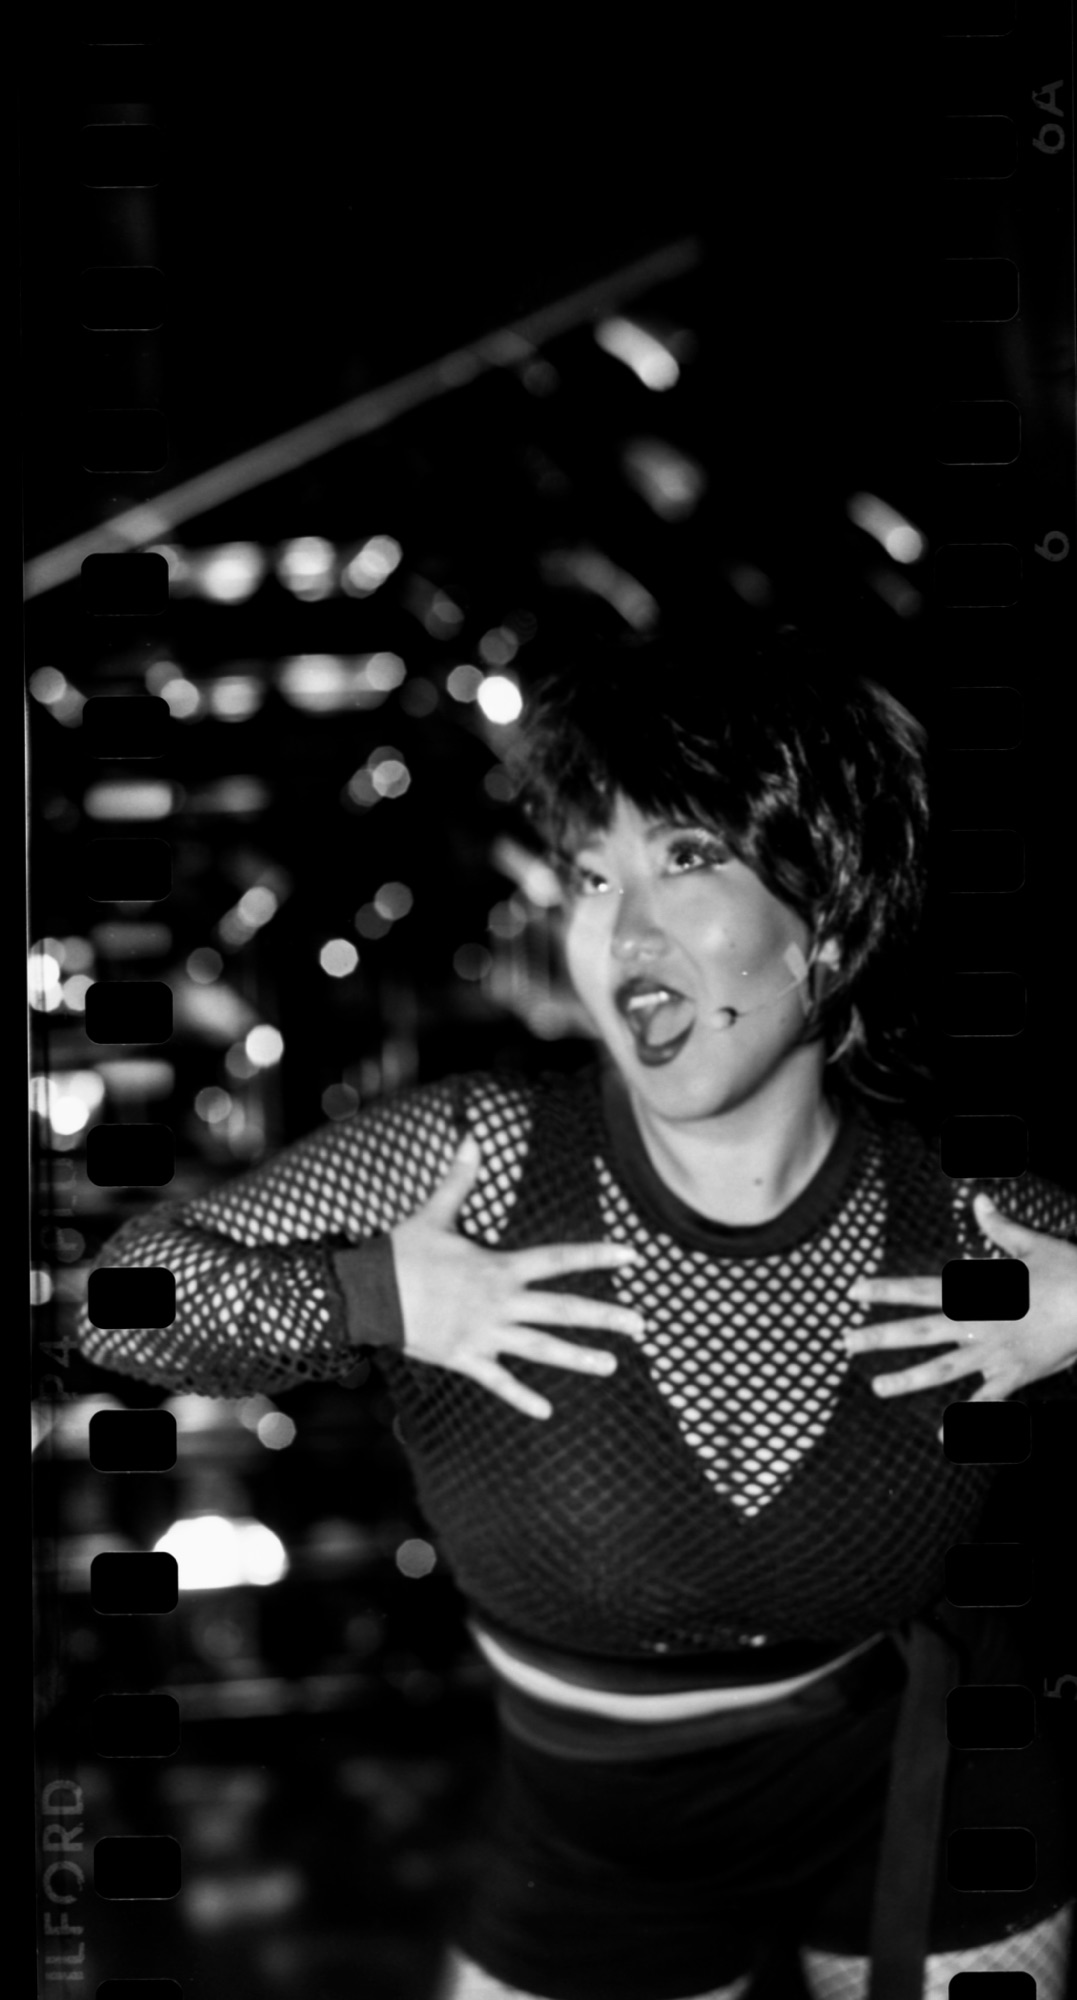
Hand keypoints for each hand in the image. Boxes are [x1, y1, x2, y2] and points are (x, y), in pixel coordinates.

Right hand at [389, 1134, 645, 1418]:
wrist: (367, 1295)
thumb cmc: (402, 1254)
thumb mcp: (435, 1214)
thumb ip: (460, 1179)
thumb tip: (471, 1136)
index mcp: (498, 1267)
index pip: (558, 1259)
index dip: (596, 1255)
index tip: (631, 1256)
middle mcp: (499, 1302)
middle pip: (562, 1309)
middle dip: (605, 1317)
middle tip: (642, 1325)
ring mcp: (485, 1334)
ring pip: (541, 1349)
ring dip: (578, 1358)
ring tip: (611, 1365)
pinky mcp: (465, 1357)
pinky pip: (499, 1381)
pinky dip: (521, 1397)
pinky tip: (546, 1411)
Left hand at [843, 1194, 1076, 1431]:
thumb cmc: (1069, 1273)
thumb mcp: (1033, 1245)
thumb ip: (1000, 1228)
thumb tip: (978, 1200)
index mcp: (977, 1293)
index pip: (920, 1290)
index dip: (885, 1291)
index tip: (853, 1292)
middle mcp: (978, 1325)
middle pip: (919, 1332)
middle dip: (879, 1336)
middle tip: (843, 1342)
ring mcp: (994, 1355)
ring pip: (942, 1371)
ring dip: (907, 1379)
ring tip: (876, 1387)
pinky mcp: (1015, 1376)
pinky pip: (984, 1404)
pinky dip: (963, 1422)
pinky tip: (941, 1439)